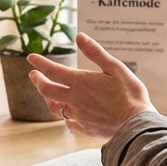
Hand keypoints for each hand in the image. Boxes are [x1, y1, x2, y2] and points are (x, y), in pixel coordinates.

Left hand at [27, 33, 156, 138]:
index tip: (31, 58)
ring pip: (55, 108)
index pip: (53, 71)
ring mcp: (78, 116)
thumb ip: (95, 52)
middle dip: (38, 81)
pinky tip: (68, 113)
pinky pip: (68, 123)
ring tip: (47, 93)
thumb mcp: (115, 67)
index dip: (40, 63)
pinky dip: (65, 116)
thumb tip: (80, 36)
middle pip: (47, 90)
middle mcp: (74, 100)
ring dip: (48, 98)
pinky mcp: (85, 129)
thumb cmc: (129, 94)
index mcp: (80, 82)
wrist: (135, 124)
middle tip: (33, 75)